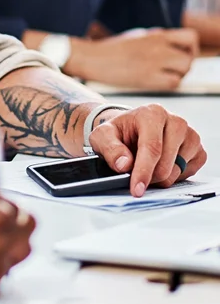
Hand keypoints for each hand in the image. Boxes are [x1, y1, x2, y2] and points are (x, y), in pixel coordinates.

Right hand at [70, 28, 197, 88]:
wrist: (91, 58)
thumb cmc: (111, 49)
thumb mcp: (136, 36)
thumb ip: (157, 39)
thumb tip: (174, 45)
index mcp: (156, 35)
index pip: (191, 38)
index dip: (190, 48)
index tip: (180, 53)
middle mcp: (158, 46)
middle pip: (189, 57)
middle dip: (184, 65)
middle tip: (171, 69)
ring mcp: (154, 62)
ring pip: (184, 70)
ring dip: (177, 75)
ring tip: (161, 75)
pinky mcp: (147, 78)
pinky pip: (173, 83)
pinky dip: (168, 84)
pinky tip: (154, 81)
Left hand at [89, 104, 206, 196]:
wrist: (132, 130)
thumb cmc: (118, 133)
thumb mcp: (103, 137)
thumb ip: (109, 148)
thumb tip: (124, 165)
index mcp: (152, 113)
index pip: (152, 148)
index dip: (143, 172)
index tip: (136, 190)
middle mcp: (176, 121)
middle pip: (166, 165)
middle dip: (149, 177)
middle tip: (135, 174)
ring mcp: (191, 136)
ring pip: (178, 172)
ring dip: (160, 177)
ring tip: (147, 164)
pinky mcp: (199, 150)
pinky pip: (189, 174)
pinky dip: (174, 176)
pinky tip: (162, 165)